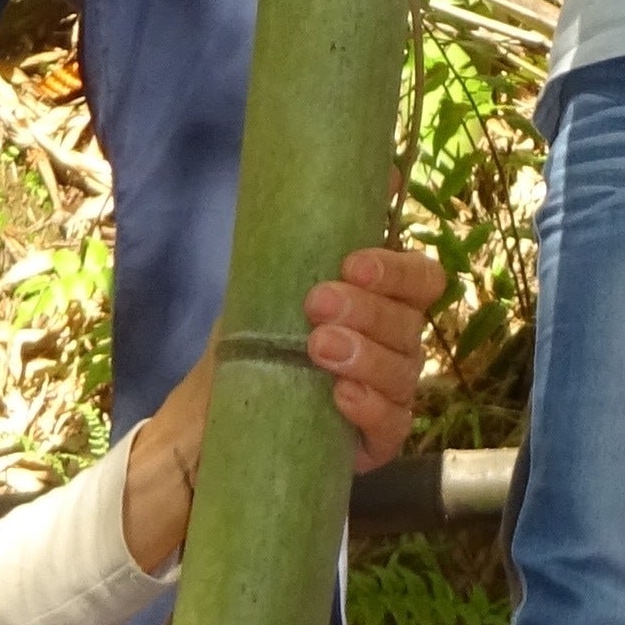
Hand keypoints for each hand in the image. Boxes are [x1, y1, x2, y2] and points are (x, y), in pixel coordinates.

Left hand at [115, 243, 450, 576]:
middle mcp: (394, 348)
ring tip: (318, 348)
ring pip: (404, 372)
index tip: (350, 264)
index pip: (420, 279)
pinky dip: (370, 407)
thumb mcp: (261, 292)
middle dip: (365, 309)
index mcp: (379, 304)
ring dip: (365, 354)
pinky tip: (339, 396)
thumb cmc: (246, 349)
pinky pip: (393, 426)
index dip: (395, 270)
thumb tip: (356, 180)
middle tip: (316, 303)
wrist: (204, 429)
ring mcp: (389, 397)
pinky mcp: (375, 443)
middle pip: (410, 323)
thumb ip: (295, 246)